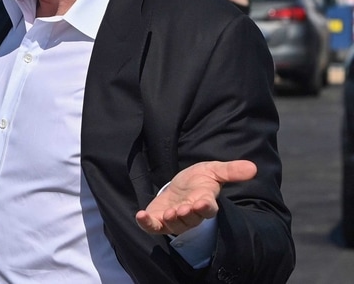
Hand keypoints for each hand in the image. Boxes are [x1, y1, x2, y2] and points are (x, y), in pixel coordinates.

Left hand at [135, 160, 256, 235]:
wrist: (178, 186)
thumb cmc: (198, 180)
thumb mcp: (213, 170)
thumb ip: (231, 170)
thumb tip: (253, 167)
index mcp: (204, 201)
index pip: (208, 208)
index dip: (205, 207)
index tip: (202, 203)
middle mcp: (190, 214)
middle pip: (191, 219)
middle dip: (187, 215)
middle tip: (182, 209)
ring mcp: (174, 219)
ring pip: (175, 226)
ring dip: (171, 220)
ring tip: (169, 213)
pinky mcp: (158, 221)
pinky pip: (153, 227)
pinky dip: (146, 224)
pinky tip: (140, 216)